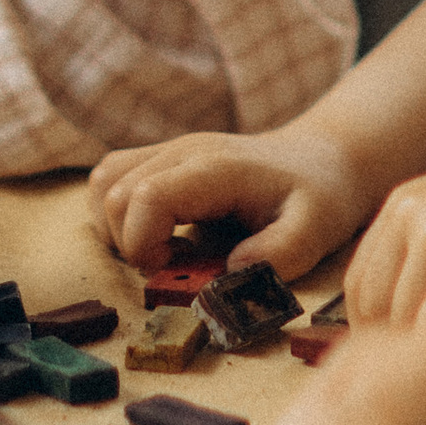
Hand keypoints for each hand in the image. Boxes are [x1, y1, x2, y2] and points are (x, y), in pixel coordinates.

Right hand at [88, 123, 372, 281]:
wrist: (322, 157)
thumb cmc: (321, 194)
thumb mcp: (317, 229)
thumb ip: (280, 254)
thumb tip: (230, 273)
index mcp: (215, 168)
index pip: (145, 196)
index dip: (144, 244)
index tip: (173, 271)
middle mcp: (182, 151)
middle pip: (113, 192)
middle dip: (130, 244)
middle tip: (174, 268)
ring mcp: (169, 151)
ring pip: (103, 182)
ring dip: (117, 228)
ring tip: (162, 252)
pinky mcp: (163, 160)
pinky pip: (111, 179)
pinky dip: (118, 214)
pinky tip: (158, 235)